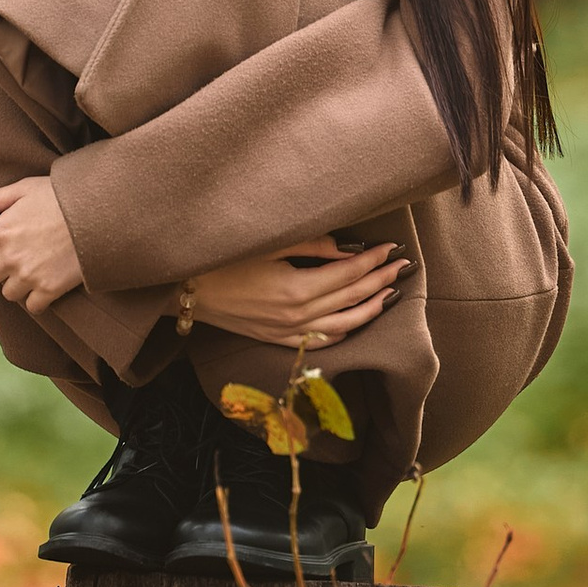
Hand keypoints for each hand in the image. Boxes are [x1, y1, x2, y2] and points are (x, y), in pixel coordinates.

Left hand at [0, 174, 84, 311]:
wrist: (101, 212)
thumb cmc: (62, 196)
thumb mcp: (24, 187)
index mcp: (0, 230)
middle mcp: (10, 256)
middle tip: (15, 258)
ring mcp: (29, 275)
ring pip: (8, 293)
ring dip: (17, 284)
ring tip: (34, 267)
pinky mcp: (50, 289)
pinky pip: (32, 306)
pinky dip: (37, 298)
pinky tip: (46, 282)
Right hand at [187, 236, 407, 351]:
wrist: (186, 290)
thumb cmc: (224, 260)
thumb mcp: (269, 244)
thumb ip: (312, 245)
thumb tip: (346, 247)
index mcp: (296, 289)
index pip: (348, 274)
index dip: (373, 260)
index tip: (391, 248)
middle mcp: (297, 316)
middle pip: (351, 299)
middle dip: (380, 281)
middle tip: (402, 267)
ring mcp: (288, 333)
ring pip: (343, 326)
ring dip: (370, 310)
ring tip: (389, 295)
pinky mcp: (277, 340)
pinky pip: (320, 342)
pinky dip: (343, 333)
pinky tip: (355, 323)